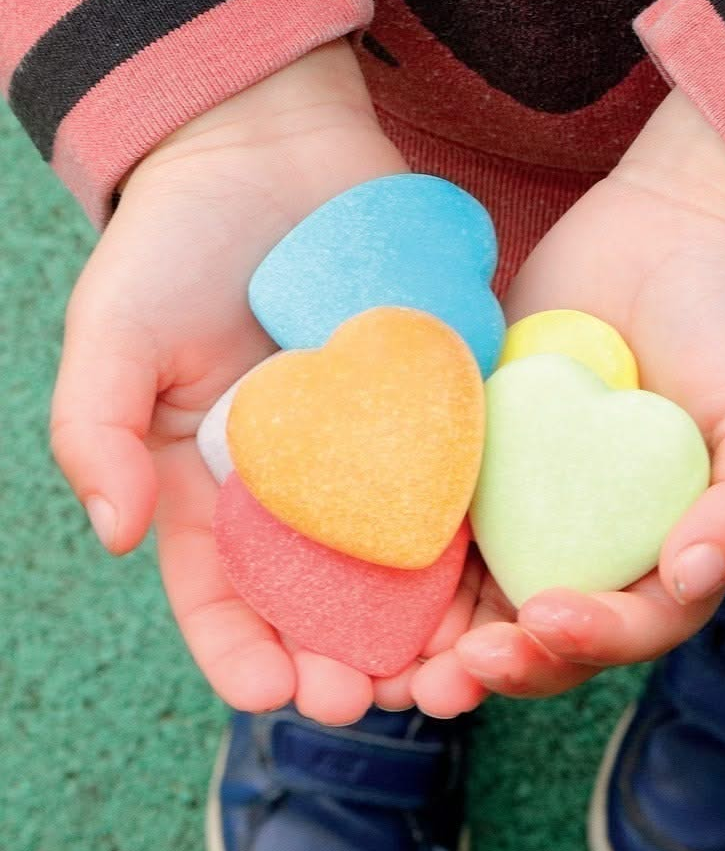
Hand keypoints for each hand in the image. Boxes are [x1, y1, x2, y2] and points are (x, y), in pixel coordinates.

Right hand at [47, 40, 442, 724]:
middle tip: (375, 701)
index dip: (244, 654)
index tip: (277, 693)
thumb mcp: (112, 330)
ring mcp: (375, 452)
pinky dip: (482, 540)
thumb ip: (94, 429)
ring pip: (404, 563)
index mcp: (209, 490)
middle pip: (324, 601)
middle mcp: (299, 488)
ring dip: (426, 626)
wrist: (276, 149)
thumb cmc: (178, 239)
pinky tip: (505, 580)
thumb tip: (110, 532)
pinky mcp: (440, 407)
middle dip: (346, 661)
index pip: (223, 598)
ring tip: (451, 670)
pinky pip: (466, 483)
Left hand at [429, 88, 724, 704]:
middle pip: (543, 628)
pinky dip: (400, 537)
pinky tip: (356, 562)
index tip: (543, 619)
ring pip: (477, 583)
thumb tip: (689, 579)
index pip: (632, 623)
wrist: (694, 216)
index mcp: (675, 549)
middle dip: (495, 663)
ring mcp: (535, 491)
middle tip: (443, 678)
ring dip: (433, 634)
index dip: (589, 641)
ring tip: (388, 662)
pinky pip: (435, 497)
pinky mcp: (482, 440)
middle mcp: (599, 536)